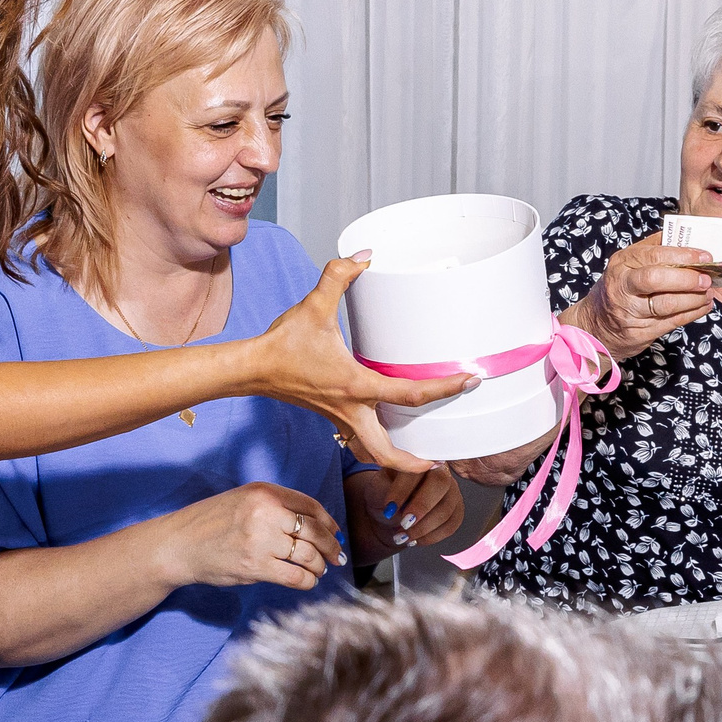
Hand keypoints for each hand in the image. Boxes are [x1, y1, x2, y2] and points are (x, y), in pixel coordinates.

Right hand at [157, 481, 345, 589]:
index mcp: (264, 492)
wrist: (179, 545)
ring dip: (319, 566)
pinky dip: (307, 581)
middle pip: (314, 530)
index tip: (335, 532)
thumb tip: (316, 524)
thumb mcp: (243, 500)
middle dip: (332, 546)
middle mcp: (265, 512)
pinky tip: (307, 581)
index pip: (310, 505)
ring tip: (319, 570)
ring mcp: (260, 540)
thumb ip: (275, 506)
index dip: (328, 522)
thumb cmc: (211, 523)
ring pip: (308, 555)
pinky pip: (295, 576)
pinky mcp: (255, 566)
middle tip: (337, 556)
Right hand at [255, 256, 470, 473]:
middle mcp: (352, 410)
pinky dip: (378, 445)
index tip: (469, 381)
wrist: (252, 369)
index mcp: (356, 386)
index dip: (444, 388)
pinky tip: (389, 430)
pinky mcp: (332, 418)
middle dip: (415, 464)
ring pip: (372, 453)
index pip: (410, 393)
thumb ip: (339, 276)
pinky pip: (361, 441)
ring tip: (420, 456)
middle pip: (388, 453)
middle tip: (441, 459)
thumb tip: (365, 257)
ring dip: (395, 460)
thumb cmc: (283, 345)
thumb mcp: (314, 305)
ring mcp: (340, 418)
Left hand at [346, 464, 465, 561]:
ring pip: (446, 508)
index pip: (416, 468)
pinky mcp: (456, 510)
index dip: (403, 490)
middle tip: (404, 523)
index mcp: (417, 459)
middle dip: (421, 506)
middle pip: (440, 483)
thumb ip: (383, 490)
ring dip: (423, 527)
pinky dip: (431, 537)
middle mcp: (439, 471)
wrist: (391, 512)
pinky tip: (416, 539)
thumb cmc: (384, 495)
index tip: (389, 508)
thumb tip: (393, 505)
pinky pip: (451, 525)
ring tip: (403, 535)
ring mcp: (451, 491)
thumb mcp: (376, 488)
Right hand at [573, 241, 714, 361]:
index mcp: (622, 262)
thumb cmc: (620, 287)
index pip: (655, 255)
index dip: (683, 256)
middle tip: (707, 278)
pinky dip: (692, 314)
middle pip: (656, 279)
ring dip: (693, 299)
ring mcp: (629, 311)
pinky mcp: (639, 332)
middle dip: (687, 278)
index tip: (704, 257)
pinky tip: (703, 306)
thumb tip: (687, 238)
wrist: (597, 323)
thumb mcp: (629, 263)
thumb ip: (655, 249)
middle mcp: (622, 286)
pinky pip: (671, 322)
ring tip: (708, 293)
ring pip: (666, 304)